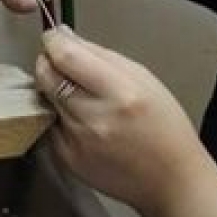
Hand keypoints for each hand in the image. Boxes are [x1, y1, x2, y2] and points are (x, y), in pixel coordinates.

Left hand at [35, 26, 204, 216]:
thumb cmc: (165, 127)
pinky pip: (51, 125)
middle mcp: (94, 117)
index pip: (67, 57)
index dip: (54, 41)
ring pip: (46, 100)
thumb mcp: (146, 79)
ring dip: (55, 90)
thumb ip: (104, 56)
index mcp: (120, 92)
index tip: (54, 37)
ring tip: (83, 95)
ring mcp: (76, 141)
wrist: (170, 179)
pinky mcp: (66, 159)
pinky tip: (86, 122)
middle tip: (61, 61)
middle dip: (48, 62)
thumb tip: (68, 38)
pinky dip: (61, 117)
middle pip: (47, 76)